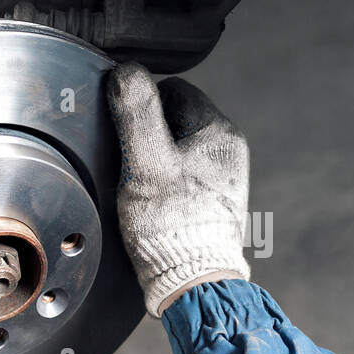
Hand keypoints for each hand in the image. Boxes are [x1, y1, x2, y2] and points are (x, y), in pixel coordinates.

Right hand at [105, 63, 250, 316]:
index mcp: (219, 131)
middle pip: (176, 119)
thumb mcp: (146, 163)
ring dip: (155, 160)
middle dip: (148, 134)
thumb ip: (137, 114)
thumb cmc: (171, 225)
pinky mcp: (216, 202)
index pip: (173, 90)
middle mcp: (230, 150)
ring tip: (141, 187)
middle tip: (129, 162)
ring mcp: (225, 177)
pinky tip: (155, 204)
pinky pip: (185, 176)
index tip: (124, 129)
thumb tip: (127, 71)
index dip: (141, 104)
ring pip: (179, 149)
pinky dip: (166, 183)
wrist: (194, 283)